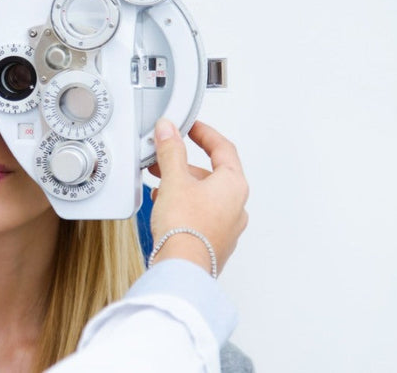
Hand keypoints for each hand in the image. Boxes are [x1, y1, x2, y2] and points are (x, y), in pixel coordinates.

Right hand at [147, 119, 248, 274]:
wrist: (181, 268)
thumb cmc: (185, 228)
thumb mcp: (174, 179)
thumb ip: (171, 150)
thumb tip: (169, 130)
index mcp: (233, 185)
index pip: (223, 148)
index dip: (205, 134)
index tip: (191, 127)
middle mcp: (236, 206)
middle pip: (212, 173)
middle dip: (184, 164)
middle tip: (164, 158)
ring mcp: (228, 227)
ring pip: (205, 196)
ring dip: (182, 186)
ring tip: (159, 185)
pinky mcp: (214, 242)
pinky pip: (201, 215)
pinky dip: (184, 206)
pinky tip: (165, 208)